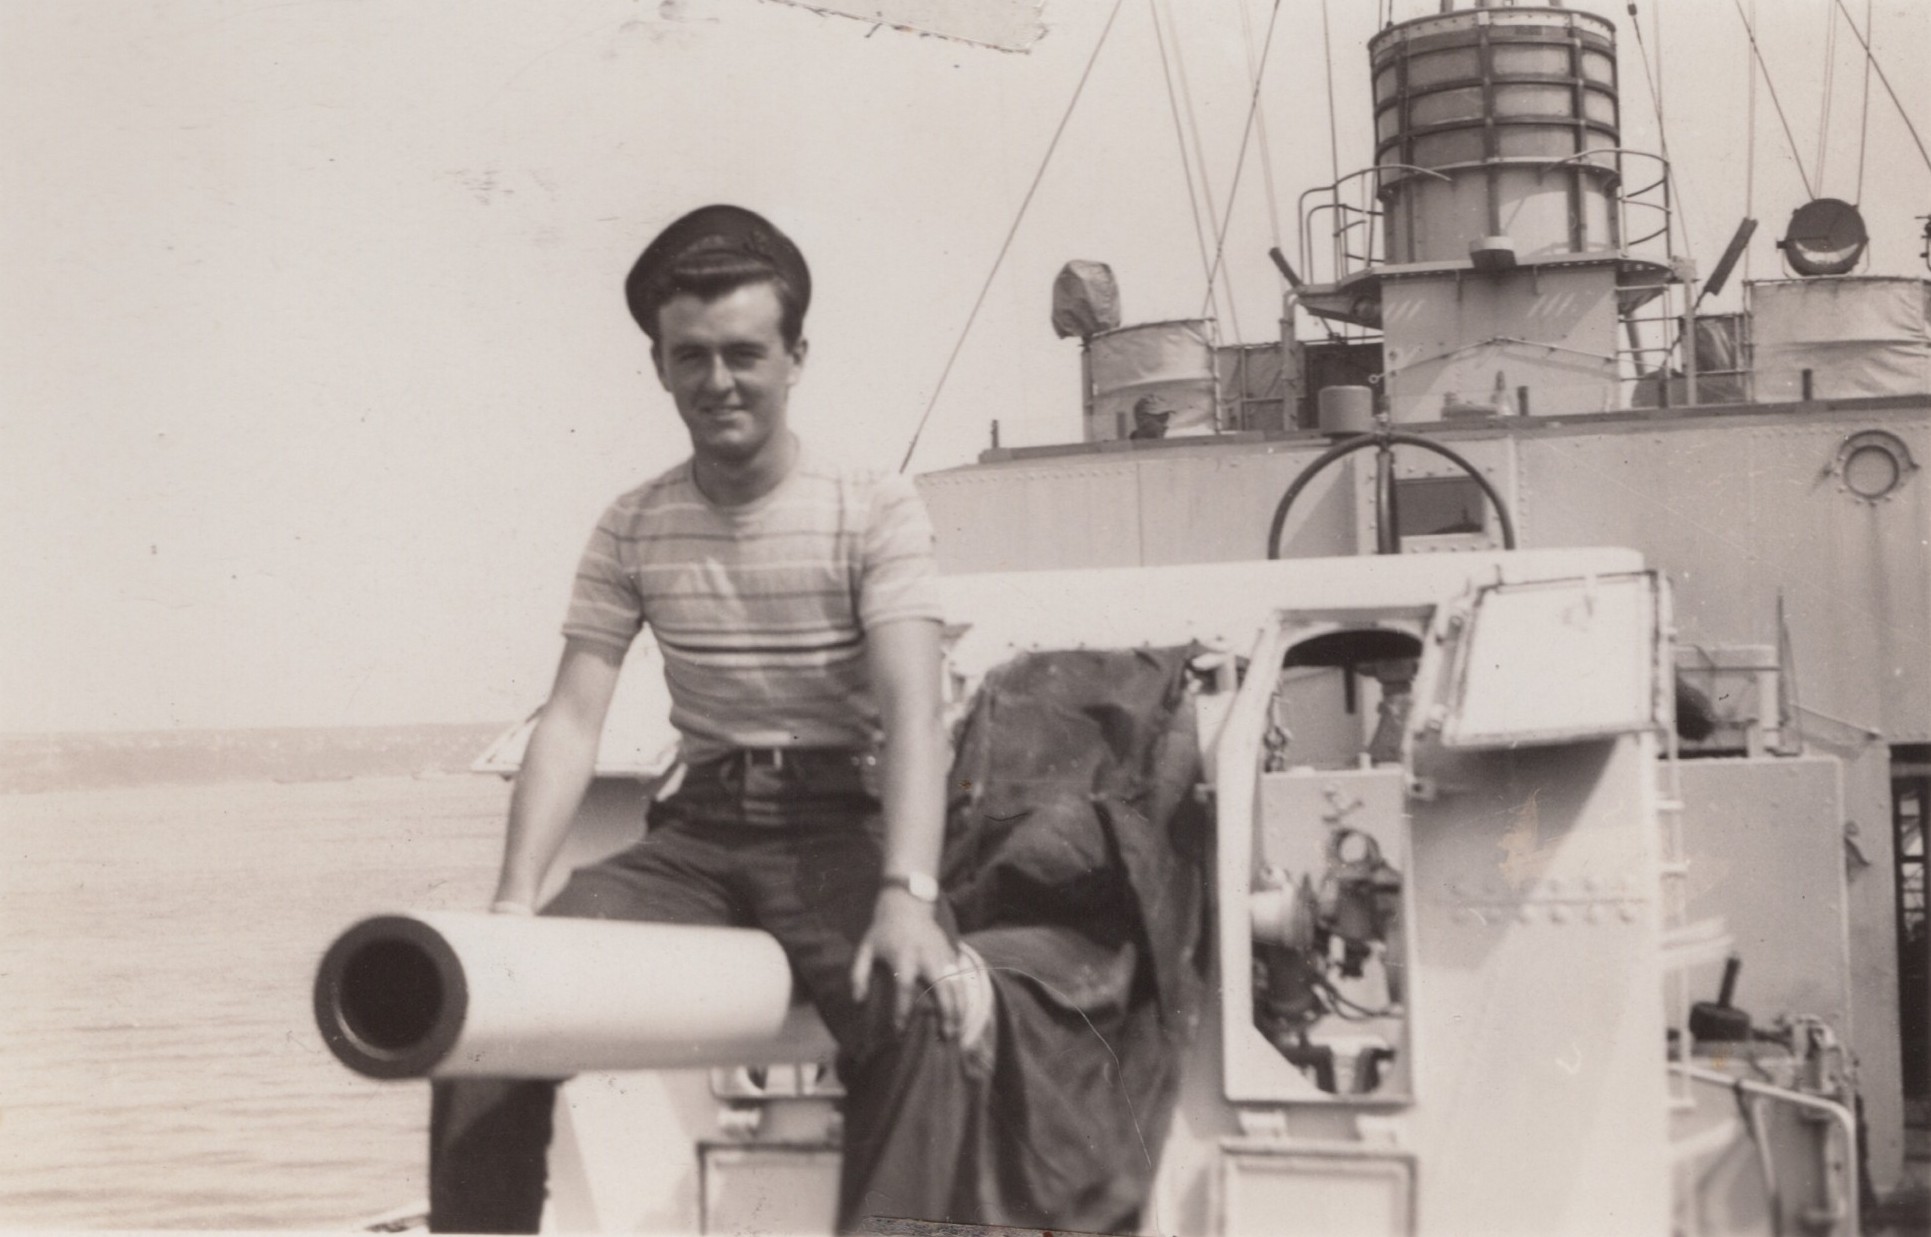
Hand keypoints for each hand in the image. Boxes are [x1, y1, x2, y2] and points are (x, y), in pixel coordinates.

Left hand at [849, 888, 964, 1038]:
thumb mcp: (865, 948)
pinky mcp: (951, 953)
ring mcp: (942, 954)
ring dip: (959, 1007)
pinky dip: (965, 996)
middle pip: (941, 986)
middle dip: (945, 1012)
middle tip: (946, 1035)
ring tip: (958, 1029)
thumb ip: (858, 975)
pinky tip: (964, 1013)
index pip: (904, 987)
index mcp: (903, 956)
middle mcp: (926, 956)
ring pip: (957, 983)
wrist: (907, 903)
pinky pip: (962, 977)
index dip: (902, 1010)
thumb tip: (858, 1002)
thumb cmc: (883, 930)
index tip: (899, 1030)